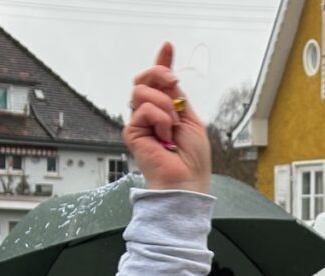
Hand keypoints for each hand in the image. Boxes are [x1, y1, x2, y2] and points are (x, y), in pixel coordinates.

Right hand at [124, 42, 210, 193]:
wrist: (186, 179)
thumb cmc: (192, 157)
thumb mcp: (192, 120)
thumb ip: (178, 99)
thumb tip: (170, 78)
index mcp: (166, 110)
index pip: (159, 82)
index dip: (162, 63)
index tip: (168, 46)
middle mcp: (150, 114)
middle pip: (145, 79)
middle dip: (160, 73)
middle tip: (173, 83)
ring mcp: (140, 122)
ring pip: (142, 91)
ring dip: (164, 105)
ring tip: (172, 127)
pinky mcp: (131, 131)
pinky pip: (144, 109)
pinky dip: (160, 119)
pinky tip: (164, 137)